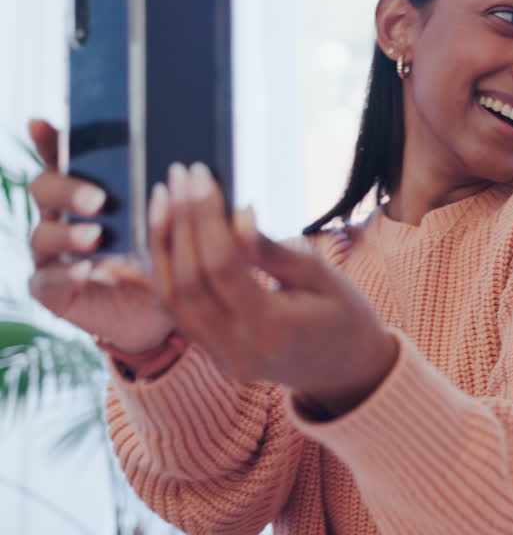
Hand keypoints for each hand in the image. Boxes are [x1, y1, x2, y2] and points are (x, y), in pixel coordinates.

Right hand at [25, 119, 175, 352]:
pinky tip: (88, 271)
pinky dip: (65, 275)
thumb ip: (188, 200)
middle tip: (98, 199)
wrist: (168, 313)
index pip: (64, 157)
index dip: (49, 140)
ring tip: (96, 236)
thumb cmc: (174, 257)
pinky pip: (46, 280)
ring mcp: (55, 254)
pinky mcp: (55, 290)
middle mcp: (65, 217)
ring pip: (42, 234)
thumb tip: (207, 176)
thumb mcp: (185, 224)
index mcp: (91, 190)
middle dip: (67, 189)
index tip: (41, 123)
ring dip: (67, 233)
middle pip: (45, 189)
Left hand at [151, 162, 397, 415]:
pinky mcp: (214, 357)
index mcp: (274, 329)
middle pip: (189, 282)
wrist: (349, 372)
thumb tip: (238, 214)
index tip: (204, 179)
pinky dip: (154, 281)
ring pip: (172, 300)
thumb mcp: (324, 278)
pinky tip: (126, 257)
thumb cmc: (346, 317)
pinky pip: (174, 316)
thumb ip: (274, 252)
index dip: (207, 219)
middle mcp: (239, 350)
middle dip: (180, 223)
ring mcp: (223, 359)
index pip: (223, 267)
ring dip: (162, 246)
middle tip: (180, 177)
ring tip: (163, 200)